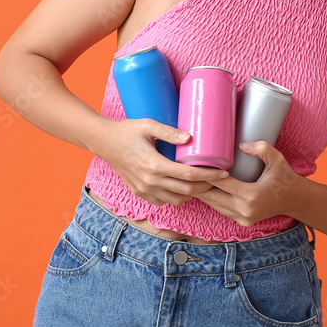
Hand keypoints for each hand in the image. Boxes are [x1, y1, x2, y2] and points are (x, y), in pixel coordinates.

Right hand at [92, 118, 229, 206]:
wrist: (104, 142)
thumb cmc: (126, 131)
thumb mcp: (148, 125)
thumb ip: (170, 132)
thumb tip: (190, 137)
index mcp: (154, 165)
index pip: (189, 175)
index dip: (209, 174)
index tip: (223, 172)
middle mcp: (150, 181)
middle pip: (187, 190)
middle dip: (206, 186)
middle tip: (218, 179)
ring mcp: (144, 190)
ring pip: (177, 199)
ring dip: (193, 193)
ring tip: (203, 183)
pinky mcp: (140, 192)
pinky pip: (164, 201)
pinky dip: (176, 197)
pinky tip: (182, 187)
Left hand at [197, 140, 302, 225]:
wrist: (296, 200)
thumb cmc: (285, 178)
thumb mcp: (277, 160)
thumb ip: (262, 149)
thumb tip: (241, 145)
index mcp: (251, 195)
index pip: (220, 183)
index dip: (205, 173)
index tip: (192, 163)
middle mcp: (245, 210)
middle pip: (212, 196)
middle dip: (197, 184)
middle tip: (183, 171)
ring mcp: (243, 218)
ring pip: (214, 205)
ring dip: (202, 192)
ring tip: (188, 179)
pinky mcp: (242, 222)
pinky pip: (221, 210)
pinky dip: (211, 199)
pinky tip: (202, 188)